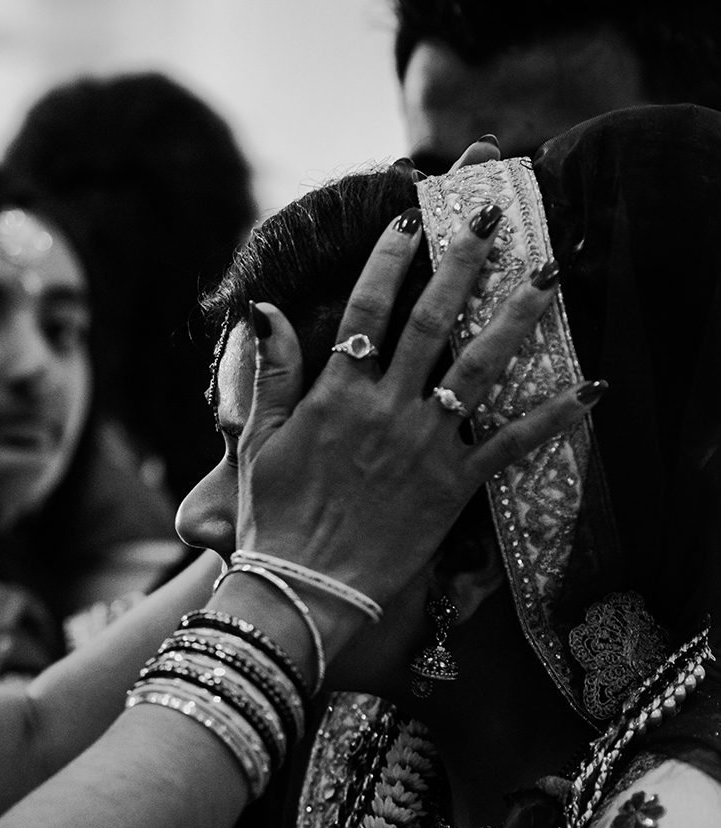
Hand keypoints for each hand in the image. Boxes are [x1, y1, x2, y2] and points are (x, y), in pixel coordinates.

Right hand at [233, 205, 600, 611]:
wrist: (304, 589)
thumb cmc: (274, 518)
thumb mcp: (258, 441)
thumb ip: (271, 372)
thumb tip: (263, 310)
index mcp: (336, 397)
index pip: (367, 310)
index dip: (389, 259)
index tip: (409, 219)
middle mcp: (386, 410)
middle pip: (431, 322)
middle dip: (461, 263)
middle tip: (487, 218)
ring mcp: (425, 445)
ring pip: (479, 367)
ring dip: (516, 317)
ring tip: (546, 276)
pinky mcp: (454, 486)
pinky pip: (512, 443)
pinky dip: (553, 416)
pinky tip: (589, 389)